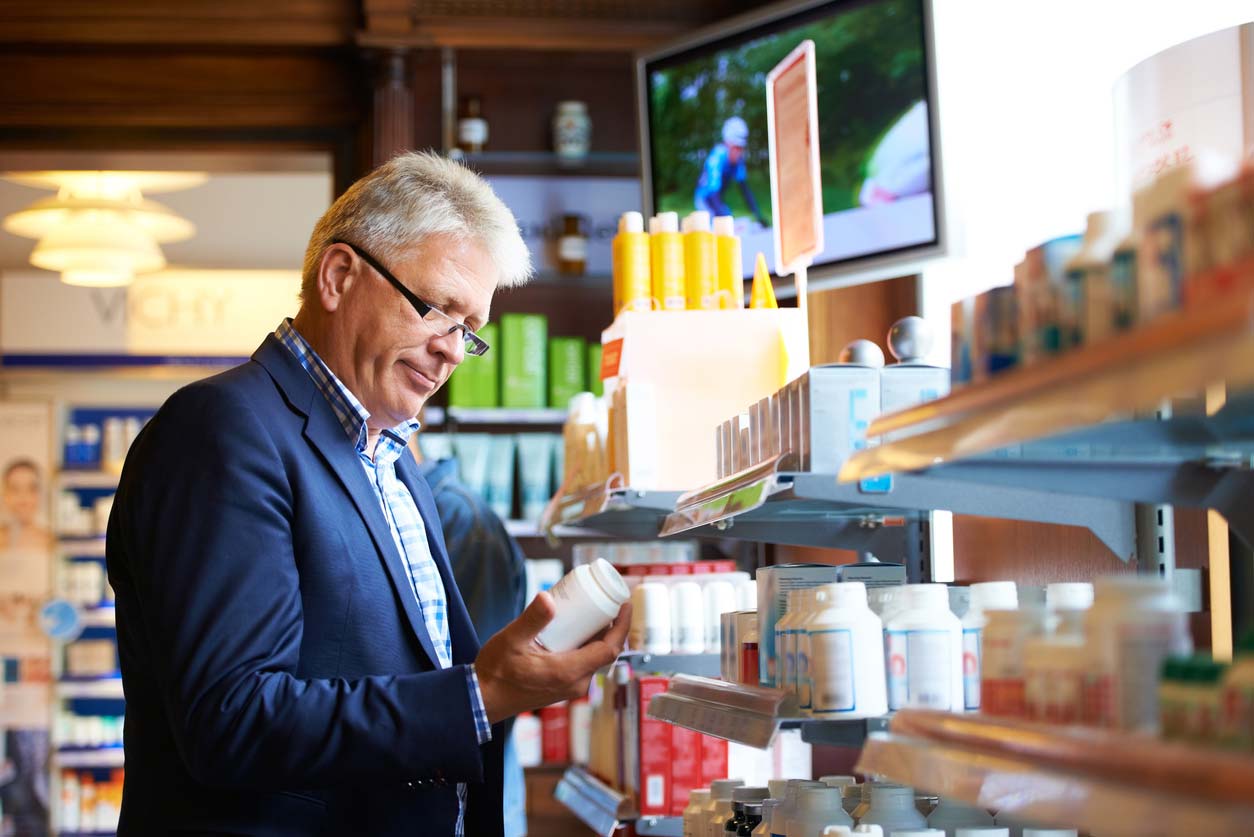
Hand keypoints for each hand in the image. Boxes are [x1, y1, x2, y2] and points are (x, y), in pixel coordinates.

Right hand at [475, 592, 629, 724]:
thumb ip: (532, 619)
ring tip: (593, 612)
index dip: (622, 626)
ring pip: (594, 658)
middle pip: (605, 652)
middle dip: (611, 627)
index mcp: (569, 672)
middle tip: (608, 601)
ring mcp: (570, 687)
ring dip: (598, 636)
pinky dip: (586, 646)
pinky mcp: (562, 687)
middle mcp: (575, 683)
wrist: (483, 700)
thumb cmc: (496, 672)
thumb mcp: (512, 640)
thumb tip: (549, 597)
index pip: (610, 649)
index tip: (625, 604)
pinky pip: (583, 664)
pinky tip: (577, 631)